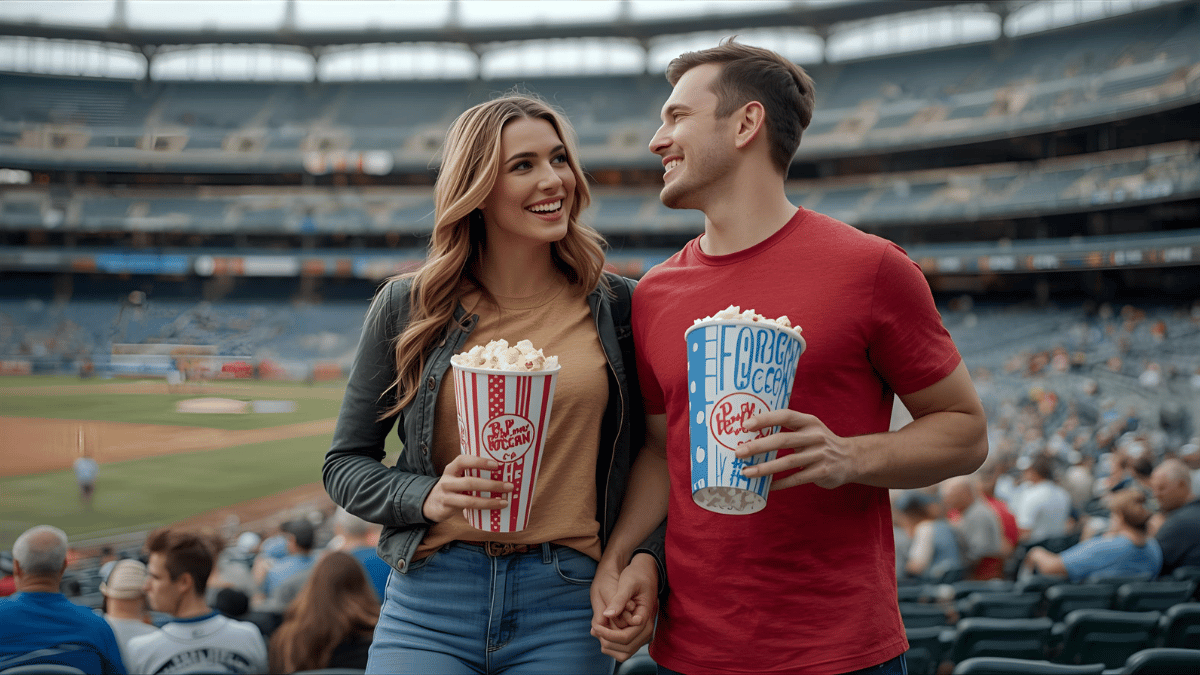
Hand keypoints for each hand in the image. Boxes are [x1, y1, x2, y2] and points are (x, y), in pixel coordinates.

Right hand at [422, 454, 512, 522]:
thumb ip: (472, 474)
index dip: (479, 462)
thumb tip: (501, 474)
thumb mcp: (457, 477)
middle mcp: (447, 481)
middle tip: (509, 486)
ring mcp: (446, 496)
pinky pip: (466, 511)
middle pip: (470, 482)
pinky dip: (481, 511)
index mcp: (451, 469)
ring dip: (489, 502)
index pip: (463, 461)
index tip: (496, 464)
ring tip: (504, 502)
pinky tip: (492, 511)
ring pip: (469, 500)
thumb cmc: (452, 487)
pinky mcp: (447, 509)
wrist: (429, 503)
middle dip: (491, 485)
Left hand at [590, 553, 657, 660]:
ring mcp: (644, 633)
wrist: (646, 573)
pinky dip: (613, 645)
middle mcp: (647, 628)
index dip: (607, 634)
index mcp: (645, 616)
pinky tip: (603, 633)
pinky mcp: (638, 634)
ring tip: (597, 631)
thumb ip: (619, 599)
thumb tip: (607, 614)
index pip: (625, 637)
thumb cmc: (637, 576)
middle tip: (594, 629)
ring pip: (625, 652)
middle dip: (607, 641)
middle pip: (625, 647)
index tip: (595, 626)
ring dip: (609, 646)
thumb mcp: (627, 583)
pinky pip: (626, 649)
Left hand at [735, 409, 857, 489]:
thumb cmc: (820, 443)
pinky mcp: (822, 472)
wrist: (851, 459)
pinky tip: (766, 486)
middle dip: (758, 446)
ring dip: (765, 468)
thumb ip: (788, 429)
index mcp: (809, 422)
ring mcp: (820, 455)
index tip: (745, 425)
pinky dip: (780, 483)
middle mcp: (815, 436)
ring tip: (746, 472)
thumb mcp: (809, 429)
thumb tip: (752, 434)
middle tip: (739, 452)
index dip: (765, 419)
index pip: (785, 416)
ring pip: (787, 462)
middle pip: (782, 440)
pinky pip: (796, 479)